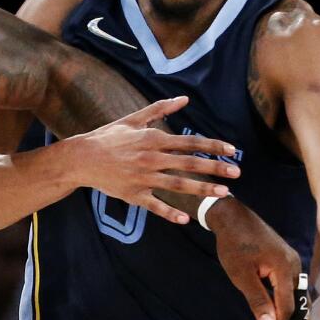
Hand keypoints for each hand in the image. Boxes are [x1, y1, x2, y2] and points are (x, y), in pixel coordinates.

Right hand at [75, 97, 240, 223]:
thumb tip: (184, 99)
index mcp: (153, 139)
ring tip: (223, 193)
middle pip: (189, 163)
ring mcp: (143, 178)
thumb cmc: (108, 137)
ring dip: (202, 189)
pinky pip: (155, 206)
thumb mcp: (133, 119)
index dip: (213, 146)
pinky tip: (186, 220)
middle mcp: (151, 158)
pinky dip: (170, 213)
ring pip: (178, 185)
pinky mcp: (133, 194)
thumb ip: (160, 109)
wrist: (81, 158)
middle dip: (215, 168)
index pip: (190, 142)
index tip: (232, 150)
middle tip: (237, 173)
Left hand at [207, 198, 309, 319]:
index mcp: (285, 267)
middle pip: (300, 306)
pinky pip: (295, 292)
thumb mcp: (240, 274)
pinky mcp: (288, 265)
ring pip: (300, 300)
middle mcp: (295, 266)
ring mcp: (294, 265)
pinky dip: (294, 310)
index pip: (287, 306)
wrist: (233, 217)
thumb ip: (256, 299)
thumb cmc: (233, 244)